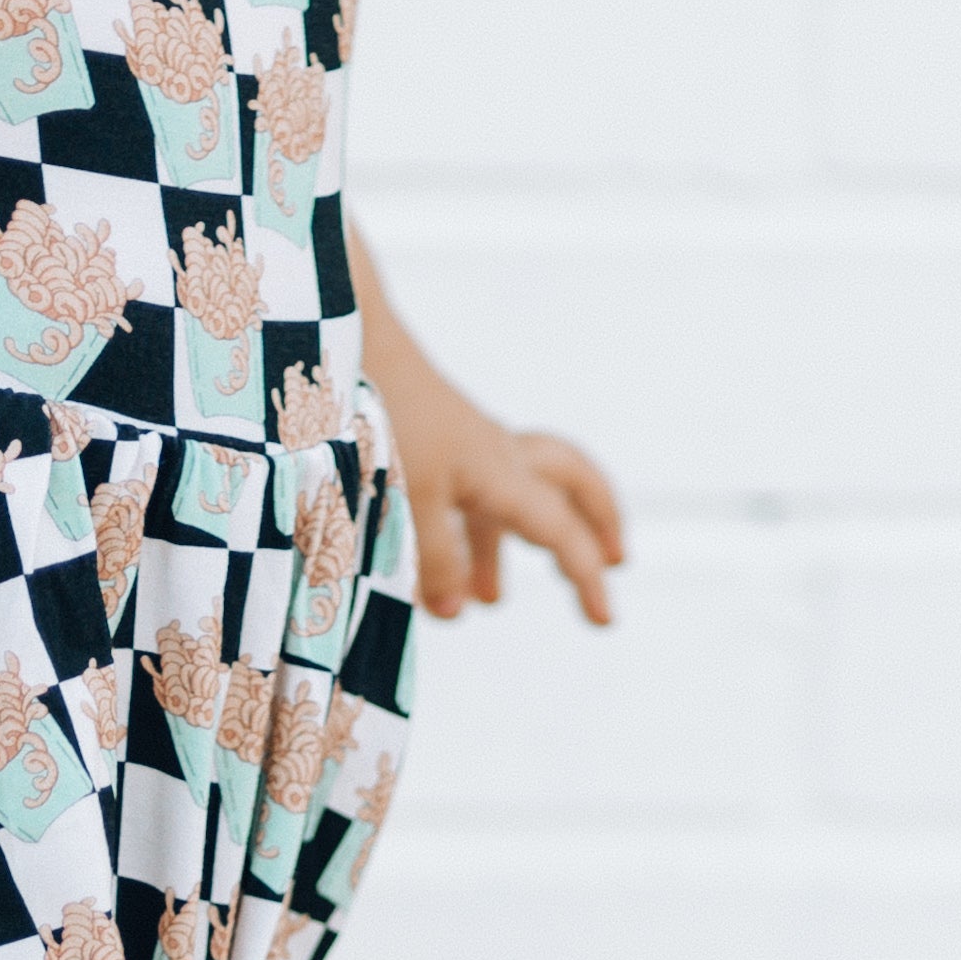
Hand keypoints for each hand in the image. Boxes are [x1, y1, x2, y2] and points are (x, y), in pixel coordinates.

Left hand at [371, 336, 624, 625]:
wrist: (347, 339)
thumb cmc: (380, 415)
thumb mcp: (406, 498)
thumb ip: (432, 559)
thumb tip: (455, 610)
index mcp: (500, 470)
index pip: (560, 529)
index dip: (585, 576)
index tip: (605, 620)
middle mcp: (495, 451)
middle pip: (571, 479)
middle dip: (597, 520)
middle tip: (613, 560)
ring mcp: (464, 440)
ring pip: (512, 490)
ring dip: (509, 545)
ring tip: (491, 598)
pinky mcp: (430, 436)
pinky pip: (464, 489)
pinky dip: (462, 530)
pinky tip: (434, 557)